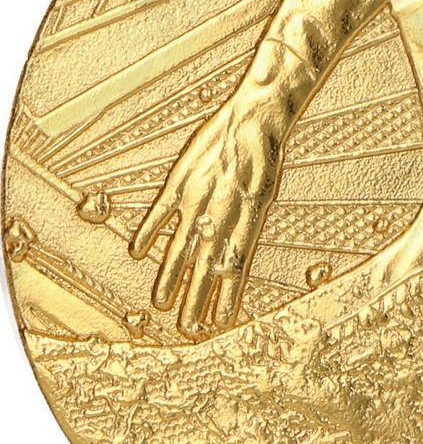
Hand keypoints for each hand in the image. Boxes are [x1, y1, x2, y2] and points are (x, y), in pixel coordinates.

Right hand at [130, 93, 285, 337]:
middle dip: (197, 299)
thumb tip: (231, 256)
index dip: (226, 296)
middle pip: (207, 265)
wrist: (258, 114)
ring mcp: (199, 194)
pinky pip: (161, 208)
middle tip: (189, 329)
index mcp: (249, 217)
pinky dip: (148, 229)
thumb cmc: (265, 154)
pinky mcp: (181, 176)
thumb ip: (245, 224)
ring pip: (182, 244)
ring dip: (171, 276)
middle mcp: (223, 210)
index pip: (234, 267)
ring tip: (162, 304)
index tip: (218, 323)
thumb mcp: (265, 193)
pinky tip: (136, 252)